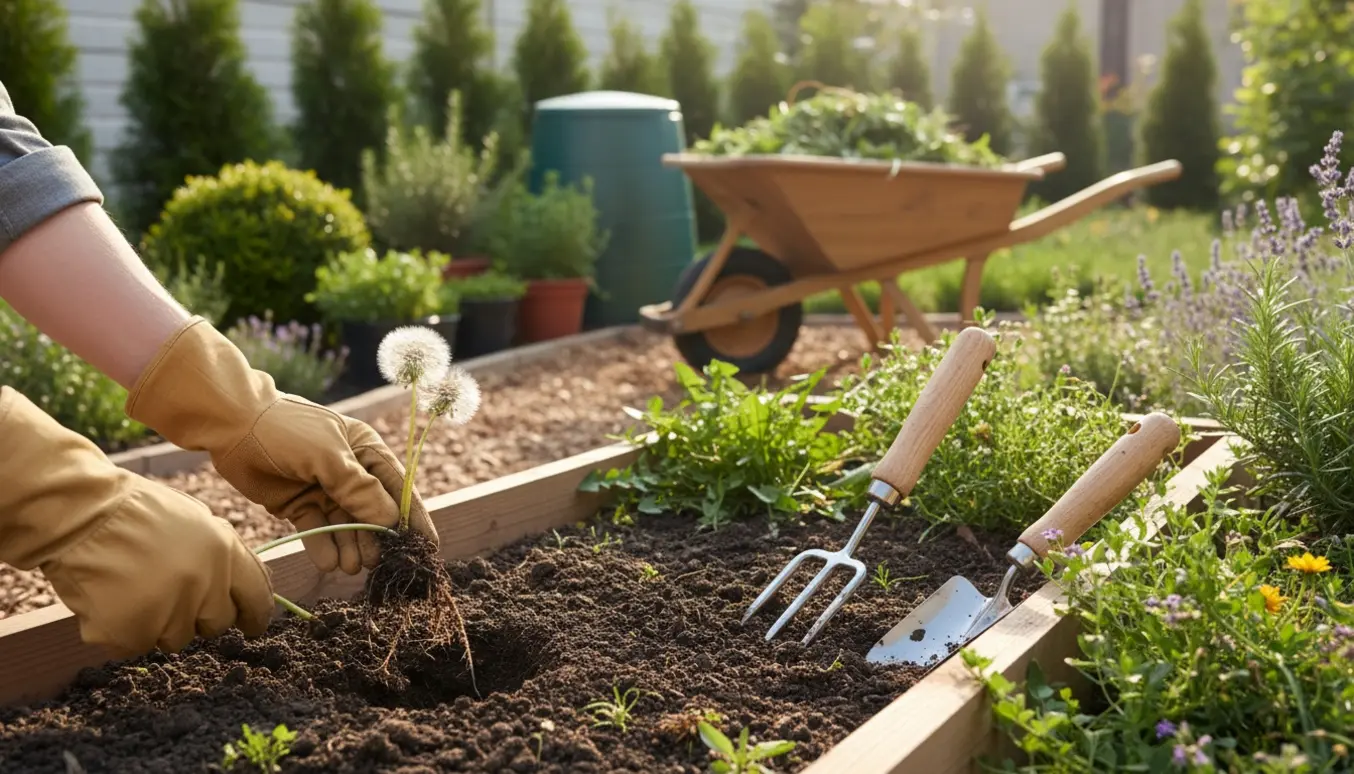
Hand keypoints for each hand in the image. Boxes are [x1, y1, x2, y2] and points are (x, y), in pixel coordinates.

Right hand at [0, 387, 272, 653]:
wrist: (78, 514)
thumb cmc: (133, 511)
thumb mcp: (195, 520)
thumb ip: (222, 556)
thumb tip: (240, 588)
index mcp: (225, 552)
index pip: (257, 597)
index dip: (255, 615)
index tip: (252, 625)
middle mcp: (204, 585)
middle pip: (216, 624)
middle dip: (198, 616)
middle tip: (169, 594)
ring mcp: (169, 612)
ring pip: (175, 639)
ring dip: (158, 623)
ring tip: (133, 588)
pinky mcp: (132, 633)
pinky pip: (135, 645)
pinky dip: (122, 630)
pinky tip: (110, 600)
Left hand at [124, 318, 436, 573]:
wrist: (234, 426)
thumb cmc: (289, 431)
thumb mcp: (330, 458)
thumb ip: (360, 491)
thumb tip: (392, 522)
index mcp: (367, 451)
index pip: (398, 488)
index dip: (413, 518)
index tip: (427, 546)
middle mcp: (350, 472)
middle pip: (372, 512)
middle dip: (376, 538)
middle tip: (376, 562)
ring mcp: (325, 489)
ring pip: (345, 525)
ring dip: (351, 546)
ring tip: (351, 566)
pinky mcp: (300, 505)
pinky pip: (318, 530)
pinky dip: (324, 546)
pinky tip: (329, 562)